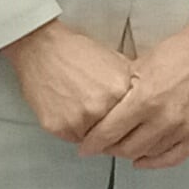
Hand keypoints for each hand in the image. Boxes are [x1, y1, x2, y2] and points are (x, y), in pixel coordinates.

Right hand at [4, 18, 136, 143]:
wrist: (42, 48)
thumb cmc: (77, 52)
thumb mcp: (115, 61)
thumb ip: (132, 84)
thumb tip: (145, 101)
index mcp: (120, 90)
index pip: (133, 120)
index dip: (129, 123)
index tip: (126, 124)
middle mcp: (101, 107)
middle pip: (114, 134)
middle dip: (110, 129)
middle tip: (101, 118)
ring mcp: (79, 120)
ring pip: (92, 139)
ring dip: (90, 130)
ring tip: (80, 107)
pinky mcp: (59, 127)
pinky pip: (72, 138)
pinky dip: (71, 129)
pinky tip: (68, 108)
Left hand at [85, 23, 188, 167]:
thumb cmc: (176, 53)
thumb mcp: (139, 66)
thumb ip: (120, 92)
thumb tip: (100, 111)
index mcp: (144, 99)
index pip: (109, 132)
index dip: (92, 143)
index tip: (84, 148)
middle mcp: (164, 118)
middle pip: (126, 148)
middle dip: (110, 149)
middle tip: (103, 145)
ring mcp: (184, 128)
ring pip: (148, 154)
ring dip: (131, 153)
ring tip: (122, 146)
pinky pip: (173, 158)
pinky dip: (155, 162)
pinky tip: (143, 159)